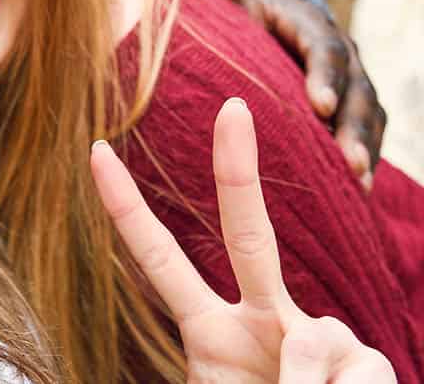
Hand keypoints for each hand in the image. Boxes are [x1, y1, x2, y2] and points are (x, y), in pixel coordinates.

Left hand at [91, 99, 395, 382]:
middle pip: (248, 235)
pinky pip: (353, 377)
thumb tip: (299, 355)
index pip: (159, 260)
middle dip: (238, 172)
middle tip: (233, 106)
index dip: (126, 209)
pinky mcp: (367, 361)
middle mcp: (264, 318)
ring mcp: (317, 334)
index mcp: (211, 331)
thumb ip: (226, 379)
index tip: (95, 151)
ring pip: (308, 345)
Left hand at [198, 0, 384, 191]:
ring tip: (358, 185)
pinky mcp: (351, 108)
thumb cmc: (243, 11)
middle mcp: (344, 54)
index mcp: (314, 26)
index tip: (320, 106)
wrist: (265, 16)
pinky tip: (356, 193)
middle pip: (359, 91)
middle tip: (350, 162)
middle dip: (355, 128)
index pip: (326, 50)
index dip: (326, 77)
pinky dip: (363, 160)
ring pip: (369, 118)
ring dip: (366, 150)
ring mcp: (353, 83)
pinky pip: (365, 135)